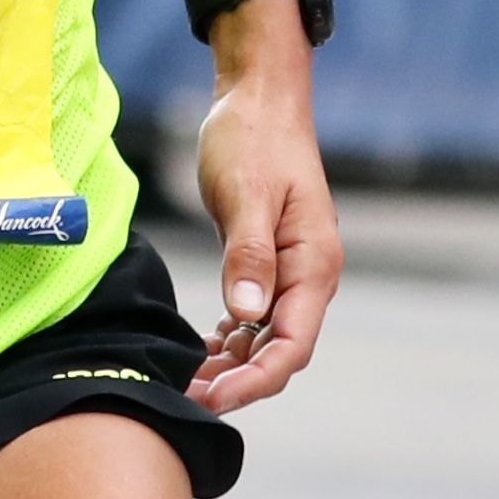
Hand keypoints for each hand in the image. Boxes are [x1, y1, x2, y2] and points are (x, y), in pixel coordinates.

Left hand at [188, 2, 341, 415]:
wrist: (259, 98)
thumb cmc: (253, 138)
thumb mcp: (246, 194)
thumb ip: (248, 254)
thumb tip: (245, 314)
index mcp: (314, 263)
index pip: (292, 344)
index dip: (254, 381)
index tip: (213, 400)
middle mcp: (309, 274)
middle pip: (280, 349)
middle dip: (237, 381)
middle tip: (185, 398)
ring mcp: (291, 270)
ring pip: (265, 337)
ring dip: (230, 364)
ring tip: (185, 379)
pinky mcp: (269, 262)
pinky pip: (255, 316)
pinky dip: (230, 338)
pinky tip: (201, 347)